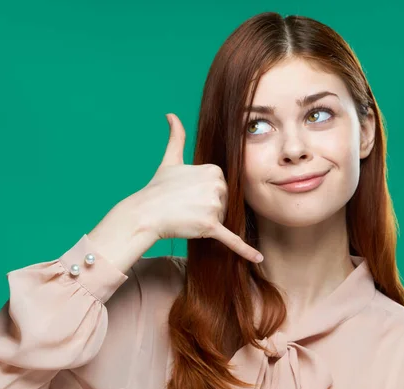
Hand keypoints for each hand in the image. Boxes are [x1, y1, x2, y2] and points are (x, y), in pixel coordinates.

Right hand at [135, 113, 262, 262]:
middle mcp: (216, 185)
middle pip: (224, 203)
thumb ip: (176, 136)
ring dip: (208, 222)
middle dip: (209, 209)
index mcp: (212, 169)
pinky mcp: (210, 226)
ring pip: (222, 219)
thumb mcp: (169, 160)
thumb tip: (170, 114)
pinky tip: (259, 258)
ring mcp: (213, 205)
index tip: (189, 195)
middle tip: (186, 208)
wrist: (145, 213)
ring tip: (186, 217)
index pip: (222, 187)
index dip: (206, 194)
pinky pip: (231, 239)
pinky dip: (245, 250)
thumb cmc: (156, 188)